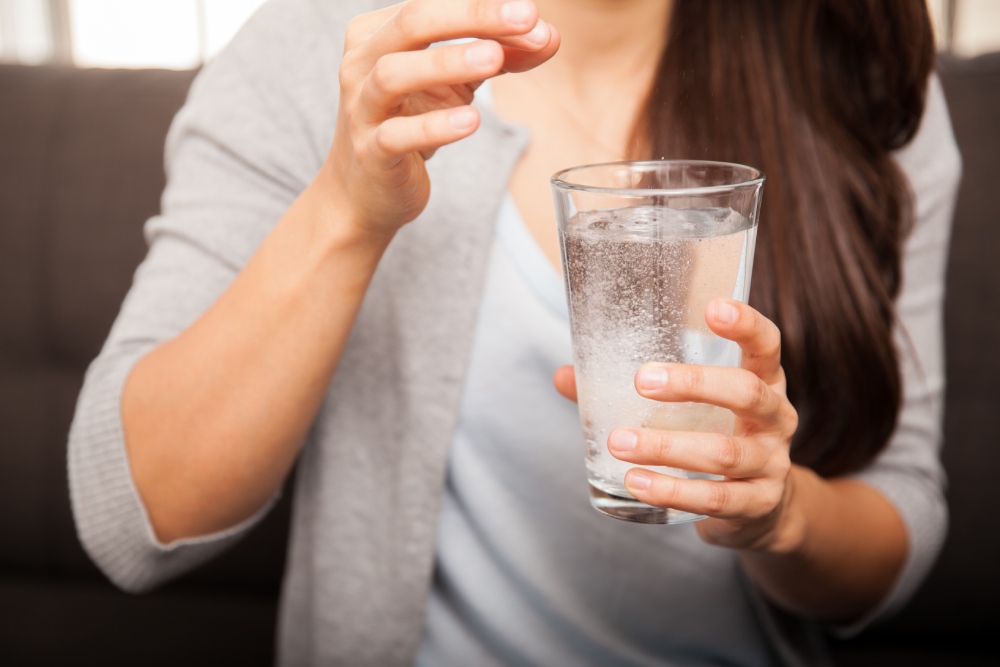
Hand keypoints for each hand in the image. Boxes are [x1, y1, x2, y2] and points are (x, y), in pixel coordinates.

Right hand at [321, 0, 558, 237]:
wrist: (368, 190)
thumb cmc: (411, 121)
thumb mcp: (457, 82)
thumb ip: (501, 56)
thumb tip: (547, 36)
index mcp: (379, 33)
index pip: (433, 6)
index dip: (486, 9)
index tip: (533, 18)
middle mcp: (362, 63)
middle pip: (413, 24)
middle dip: (472, 17)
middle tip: (526, 19)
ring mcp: (362, 108)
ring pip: (394, 74)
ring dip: (447, 63)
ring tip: (495, 60)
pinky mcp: (371, 153)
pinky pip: (396, 135)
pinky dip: (435, 127)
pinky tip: (470, 121)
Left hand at [554, 299, 801, 552]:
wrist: (763, 510)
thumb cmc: (716, 436)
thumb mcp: (692, 408)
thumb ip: (633, 390)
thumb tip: (565, 376)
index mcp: (763, 380)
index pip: (765, 344)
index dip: (746, 325)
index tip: (713, 308)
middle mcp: (776, 417)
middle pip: (746, 393)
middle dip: (694, 384)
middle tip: (641, 381)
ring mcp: (771, 463)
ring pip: (724, 452)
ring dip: (667, 446)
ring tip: (619, 442)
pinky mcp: (757, 504)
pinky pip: (715, 498)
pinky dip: (674, 491)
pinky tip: (638, 483)